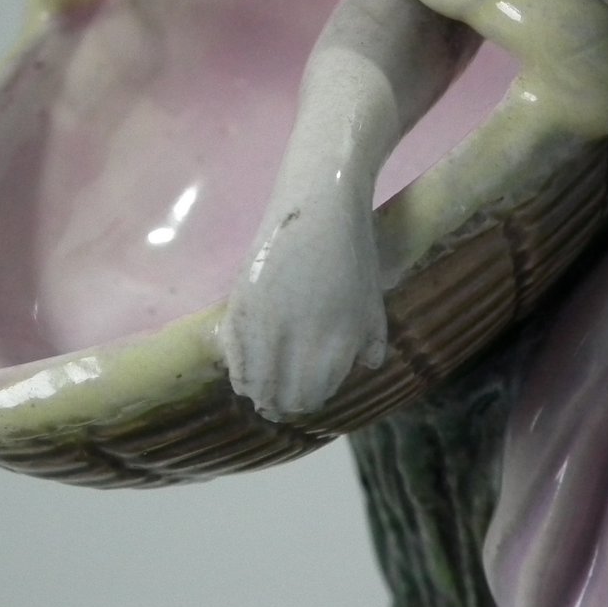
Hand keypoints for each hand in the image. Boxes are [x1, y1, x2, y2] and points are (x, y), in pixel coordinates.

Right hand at [219, 196, 386, 419]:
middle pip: (284, 398)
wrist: (319, 205)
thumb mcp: (374, 304)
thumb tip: (363, 371)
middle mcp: (298, 344)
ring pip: (255, 384)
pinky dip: (239, 370)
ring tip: (264, 388)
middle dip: (286, 400)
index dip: (312, 398)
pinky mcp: (239, 306)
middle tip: (284, 396)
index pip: (313, 396)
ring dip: (260, 390)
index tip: (310, 392)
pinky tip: (244, 372)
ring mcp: (265, 326)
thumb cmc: (354, 253)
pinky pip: (233, 357)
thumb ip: (371, 343)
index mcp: (336, 346)